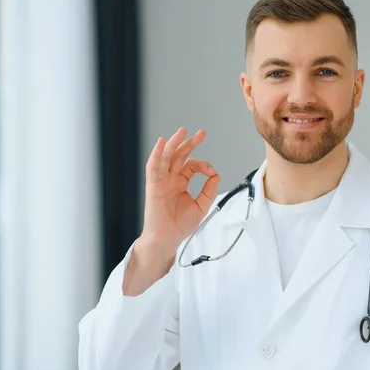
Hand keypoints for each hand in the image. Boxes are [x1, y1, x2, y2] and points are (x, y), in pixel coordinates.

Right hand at [139, 127, 219, 260]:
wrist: (167, 239)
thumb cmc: (180, 225)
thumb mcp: (201, 206)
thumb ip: (209, 190)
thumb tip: (216, 175)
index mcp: (180, 183)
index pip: (192, 166)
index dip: (204, 166)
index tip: (212, 172)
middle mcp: (170, 179)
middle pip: (179, 156)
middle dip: (190, 143)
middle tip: (202, 132)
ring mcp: (161, 181)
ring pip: (166, 157)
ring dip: (174, 143)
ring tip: (183, 130)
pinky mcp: (153, 186)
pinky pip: (153, 167)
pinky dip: (156, 154)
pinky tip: (161, 142)